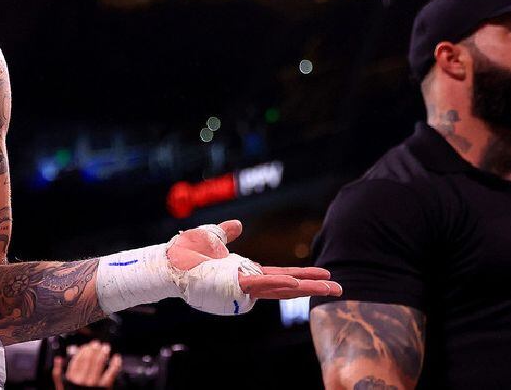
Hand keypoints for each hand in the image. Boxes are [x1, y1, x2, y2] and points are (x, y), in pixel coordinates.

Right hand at [53, 341, 122, 389]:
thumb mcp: (61, 389)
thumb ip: (58, 375)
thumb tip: (58, 359)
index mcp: (71, 380)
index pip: (77, 360)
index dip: (82, 351)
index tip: (86, 346)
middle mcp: (82, 380)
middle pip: (88, 360)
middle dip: (93, 349)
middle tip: (97, 344)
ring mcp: (94, 384)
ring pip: (99, 364)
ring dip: (103, 353)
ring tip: (106, 348)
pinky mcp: (104, 388)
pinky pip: (111, 373)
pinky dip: (115, 365)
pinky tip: (116, 359)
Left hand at [167, 219, 341, 298]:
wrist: (169, 264)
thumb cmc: (186, 255)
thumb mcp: (212, 239)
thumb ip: (226, 233)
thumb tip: (237, 224)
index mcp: (247, 272)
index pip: (282, 274)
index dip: (304, 274)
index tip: (325, 275)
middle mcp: (248, 282)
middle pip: (288, 285)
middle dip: (314, 287)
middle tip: (341, 288)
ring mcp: (242, 286)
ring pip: (280, 287)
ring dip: (304, 287)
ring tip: (329, 287)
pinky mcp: (234, 286)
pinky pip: (260, 285)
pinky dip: (278, 284)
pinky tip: (294, 283)